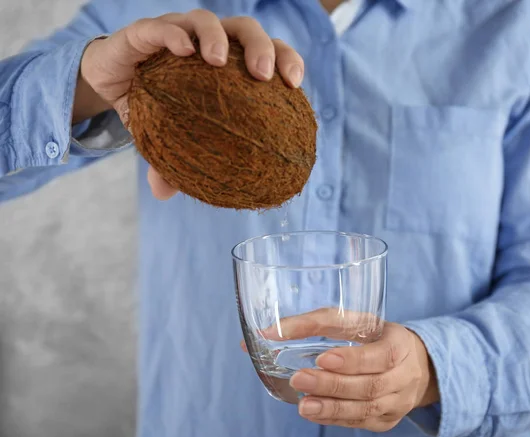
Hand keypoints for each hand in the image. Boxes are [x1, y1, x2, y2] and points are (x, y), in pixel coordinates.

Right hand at [77, 10, 303, 199]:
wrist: (108, 80)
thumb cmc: (151, 104)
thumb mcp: (165, 135)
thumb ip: (170, 161)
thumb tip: (163, 195)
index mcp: (227, 62)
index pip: (267, 52)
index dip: (286, 61)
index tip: (294, 84)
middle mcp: (207, 40)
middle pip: (245, 29)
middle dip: (261, 47)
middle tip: (263, 75)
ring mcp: (178, 31)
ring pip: (206, 20)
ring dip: (217, 37)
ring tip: (219, 62)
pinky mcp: (144, 30)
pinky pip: (161, 27)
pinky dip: (174, 36)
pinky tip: (183, 50)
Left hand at [246, 309, 439, 431]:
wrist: (414, 365)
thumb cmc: (376, 337)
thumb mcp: (356, 322)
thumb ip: (316, 323)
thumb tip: (269, 331)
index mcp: (400, 345)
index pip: (380, 355)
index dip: (352, 360)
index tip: (323, 358)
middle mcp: (404, 376)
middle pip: (369, 385)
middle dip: (333, 385)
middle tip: (300, 379)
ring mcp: (397, 402)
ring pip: (365, 408)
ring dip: (332, 407)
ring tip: (304, 404)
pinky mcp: (386, 420)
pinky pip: (360, 421)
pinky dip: (336, 417)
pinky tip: (315, 412)